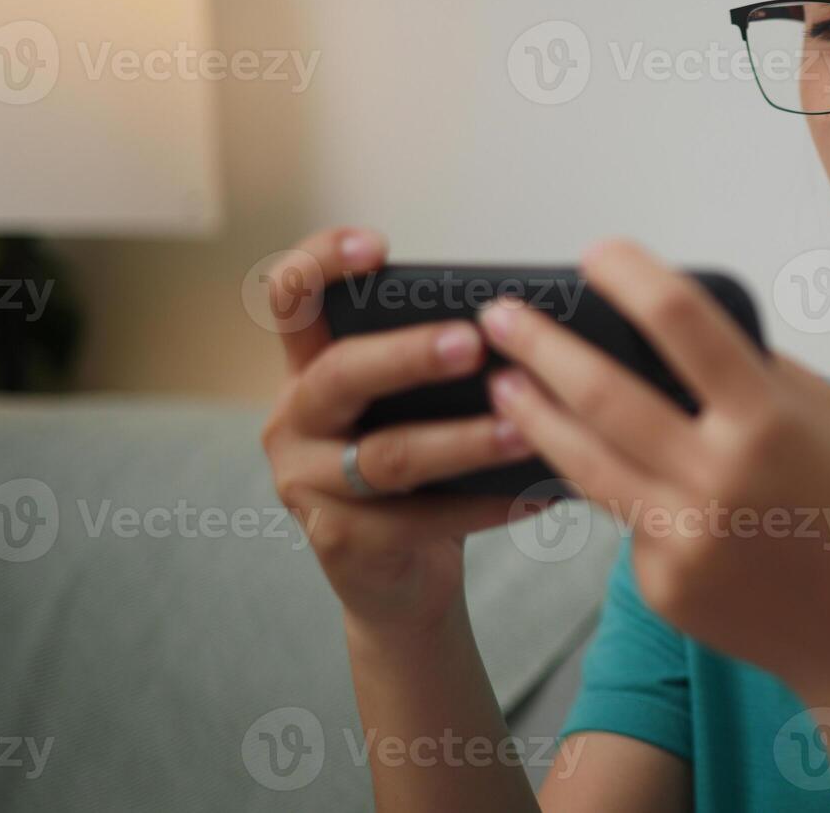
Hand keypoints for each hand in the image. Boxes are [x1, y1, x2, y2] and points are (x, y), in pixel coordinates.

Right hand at [258, 227, 547, 636]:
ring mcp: (307, 484)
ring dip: (465, 440)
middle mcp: (294, 421)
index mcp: (310, 370)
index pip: (290, 297)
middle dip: (408, 355)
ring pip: (389, 455)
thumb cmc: (422, 475)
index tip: (378, 247)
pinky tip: (538, 494)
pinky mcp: (340, 542)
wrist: (401, 582)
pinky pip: (423, 519)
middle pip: (340, 374)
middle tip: (472, 342)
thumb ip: (441, 367)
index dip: (323, 263)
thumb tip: (530, 322)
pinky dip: (487, 505)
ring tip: (526, 430)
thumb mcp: (414, 411)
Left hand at [476, 238, 829, 691]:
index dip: (630, 277)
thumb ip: (757, 373)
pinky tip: (613, 476)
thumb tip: (678, 331)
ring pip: (584, 462)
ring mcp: (685, 537)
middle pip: (603, 393)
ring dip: (533, 417)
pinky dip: (618, 491)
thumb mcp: (828, 417)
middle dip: (541, 347)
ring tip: (503, 384)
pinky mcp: (664, 583)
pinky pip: (626, 519)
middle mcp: (720, 477)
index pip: (682, 322)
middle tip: (501, 318)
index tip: (595, 255)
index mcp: (769, 419)